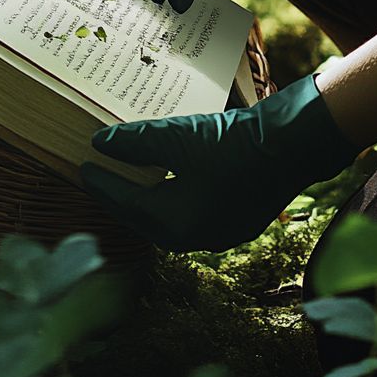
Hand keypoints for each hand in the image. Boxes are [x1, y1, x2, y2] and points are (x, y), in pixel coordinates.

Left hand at [79, 75, 360, 251]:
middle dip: (124, 196)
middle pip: (147, 217)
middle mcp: (197, 239)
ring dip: (151, 197)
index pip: (128, 204)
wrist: (294, 147)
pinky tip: (171, 178)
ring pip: (172, 217)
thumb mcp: (178, 137)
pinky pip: (195, 212)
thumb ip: (135, 143)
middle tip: (102, 174)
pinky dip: (176, 196)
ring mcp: (221, 233)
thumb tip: (100, 144)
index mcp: (177, 226)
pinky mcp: (238, 220)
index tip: (83, 167)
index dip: (103, 184)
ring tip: (132, 175)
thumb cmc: (234, 145)